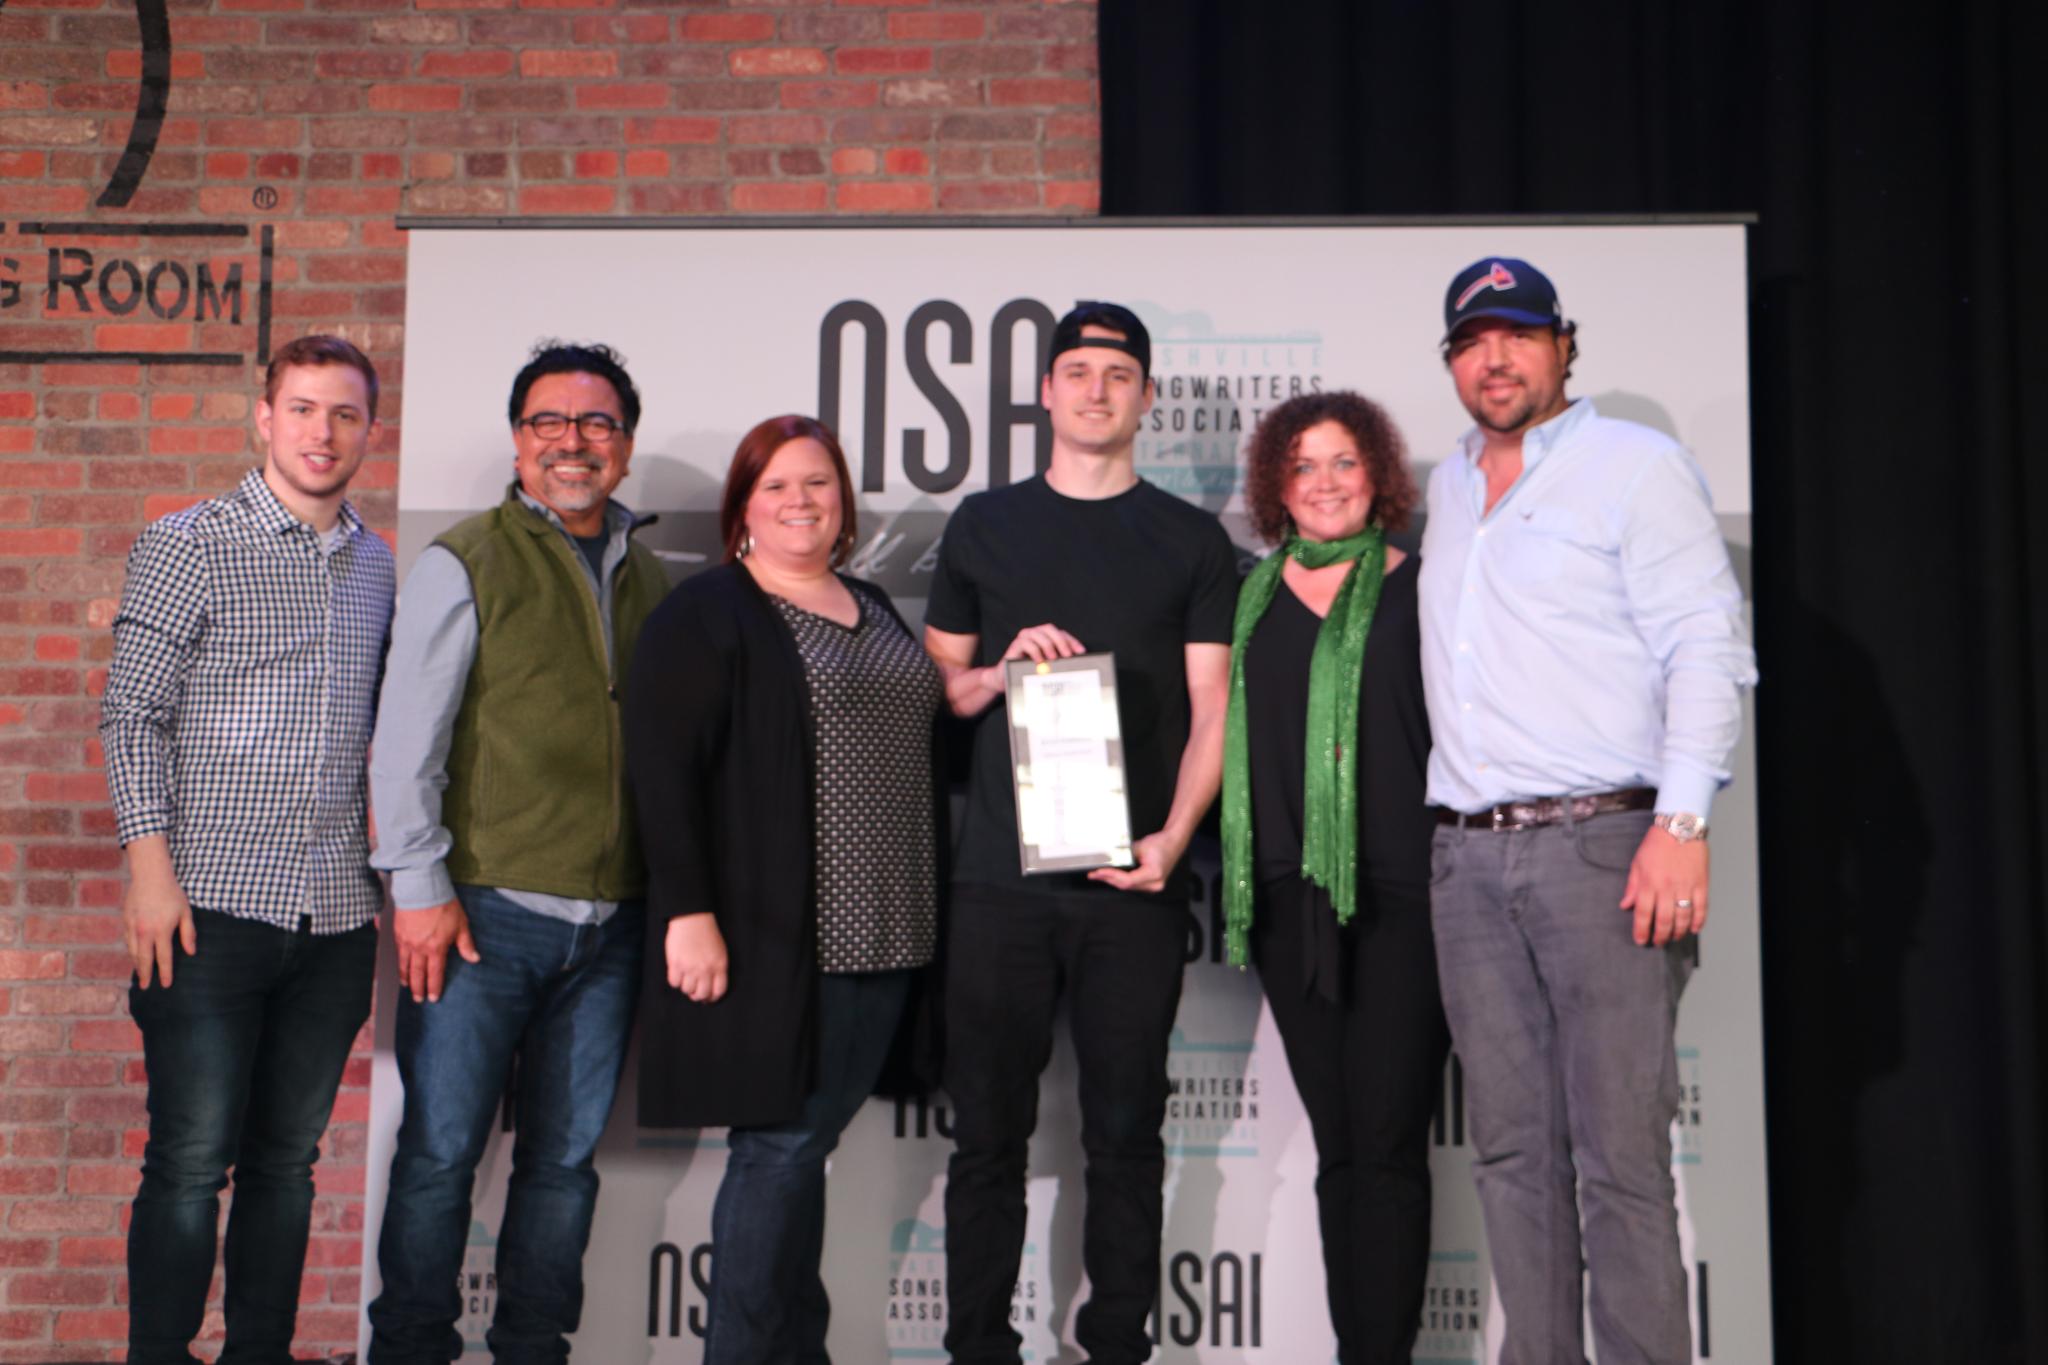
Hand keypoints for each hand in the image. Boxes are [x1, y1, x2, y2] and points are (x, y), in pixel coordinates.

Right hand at [122, 841, 194, 989]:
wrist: (150, 876)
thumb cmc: (172, 894)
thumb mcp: (186, 912)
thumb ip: (188, 933)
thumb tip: (191, 952)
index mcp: (161, 930)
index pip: (163, 957)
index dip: (165, 972)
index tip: (165, 985)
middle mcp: (144, 931)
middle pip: (143, 959)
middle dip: (145, 974)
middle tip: (146, 987)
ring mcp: (132, 926)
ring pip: (132, 951)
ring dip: (136, 963)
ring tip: (141, 973)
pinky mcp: (126, 921)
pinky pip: (127, 940)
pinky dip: (131, 950)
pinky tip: (135, 954)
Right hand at [392, 898, 479, 1002]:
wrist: (421, 888)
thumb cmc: (443, 904)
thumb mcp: (461, 924)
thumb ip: (466, 944)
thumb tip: (474, 958)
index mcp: (436, 948)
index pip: (435, 973)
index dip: (434, 987)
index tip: (433, 997)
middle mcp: (419, 948)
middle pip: (418, 974)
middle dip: (418, 988)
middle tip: (418, 999)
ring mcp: (406, 942)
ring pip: (405, 966)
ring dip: (407, 979)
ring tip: (408, 988)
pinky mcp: (398, 934)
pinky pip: (398, 954)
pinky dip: (399, 965)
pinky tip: (400, 968)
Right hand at [665, 913, 728, 1002]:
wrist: (692, 918)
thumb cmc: (706, 934)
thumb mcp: (720, 951)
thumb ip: (718, 968)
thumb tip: (711, 987)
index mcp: (719, 965)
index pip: (718, 991)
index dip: (712, 998)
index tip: (708, 999)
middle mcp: (706, 969)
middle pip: (702, 994)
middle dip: (698, 996)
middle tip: (694, 992)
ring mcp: (690, 967)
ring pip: (687, 990)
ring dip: (686, 987)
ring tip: (685, 979)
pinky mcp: (675, 964)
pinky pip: (674, 983)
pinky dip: (675, 981)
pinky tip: (677, 973)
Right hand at [988, 622, 1085, 687]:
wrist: (1005, 679)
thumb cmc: (1027, 672)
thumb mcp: (1046, 667)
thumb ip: (1057, 662)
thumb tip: (1075, 665)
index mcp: (1044, 637)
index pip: (1061, 633)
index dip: (1072, 641)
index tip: (1081, 652)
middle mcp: (1034, 634)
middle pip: (1050, 629)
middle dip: (1061, 641)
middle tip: (1068, 655)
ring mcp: (1023, 638)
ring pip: (1039, 634)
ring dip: (1048, 645)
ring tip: (1054, 658)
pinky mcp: (1014, 645)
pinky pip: (1026, 643)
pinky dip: (1035, 651)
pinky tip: (1040, 661)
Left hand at [1089, 828, 1185, 894]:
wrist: (1174, 842)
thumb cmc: (1161, 843)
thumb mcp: (1141, 846)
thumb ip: (1125, 854)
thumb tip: (1109, 858)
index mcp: (1154, 874)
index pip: (1128, 880)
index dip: (1111, 876)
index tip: (1100, 871)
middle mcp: (1155, 884)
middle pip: (1126, 885)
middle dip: (1109, 879)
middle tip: (1094, 874)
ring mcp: (1153, 886)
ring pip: (1128, 886)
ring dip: (1113, 880)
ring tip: (1099, 875)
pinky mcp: (1150, 884)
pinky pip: (1133, 884)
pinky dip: (1121, 880)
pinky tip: (1111, 876)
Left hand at [1620, 827, 1709, 945]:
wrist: (1680, 827)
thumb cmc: (1656, 845)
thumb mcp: (1637, 864)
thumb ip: (1632, 887)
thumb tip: (1625, 906)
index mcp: (1649, 883)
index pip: (1643, 913)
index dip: (1642, 930)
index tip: (1641, 940)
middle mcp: (1667, 887)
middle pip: (1664, 920)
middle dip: (1660, 936)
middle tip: (1658, 942)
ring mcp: (1686, 886)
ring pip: (1683, 917)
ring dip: (1678, 932)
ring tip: (1674, 937)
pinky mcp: (1701, 884)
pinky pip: (1701, 908)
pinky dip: (1698, 921)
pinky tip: (1693, 929)